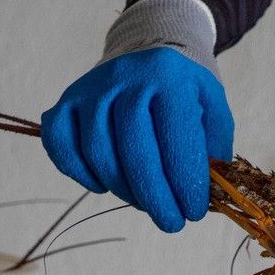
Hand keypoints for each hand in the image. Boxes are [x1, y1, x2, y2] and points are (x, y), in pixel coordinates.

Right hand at [40, 47, 233, 231]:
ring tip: (144, 202)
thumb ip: (213, 150)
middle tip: (170, 222)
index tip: (193, 212)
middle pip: (135, 152)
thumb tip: (207, 195)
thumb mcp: (213, 109)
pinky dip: (80, 174)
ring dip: (123, 190)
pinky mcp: (66, 102)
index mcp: (170, 78)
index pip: (176, 139)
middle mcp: (127, 79)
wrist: (148, 52)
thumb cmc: (184, 91)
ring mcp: (91, 90)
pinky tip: (103, 185)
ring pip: (99, 154)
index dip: (185, 183)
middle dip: (155, 198)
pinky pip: (61, 145)